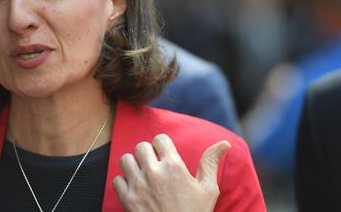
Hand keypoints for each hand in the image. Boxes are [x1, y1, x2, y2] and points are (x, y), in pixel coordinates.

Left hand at [113, 133, 230, 211]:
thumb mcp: (208, 189)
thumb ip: (211, 162)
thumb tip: (223, 143)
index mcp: (174, 166)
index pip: (160, 139)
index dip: (163, 145)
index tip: (166, 154)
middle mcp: (153, 173)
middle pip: (141, 146)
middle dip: (148, 153)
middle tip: (154, 163)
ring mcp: (138, 186)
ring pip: (126, 160)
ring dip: (134, 164)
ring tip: (143, 173)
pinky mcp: (126, 200)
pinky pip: (116, 180)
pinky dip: (124, 182)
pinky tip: (135, 188)